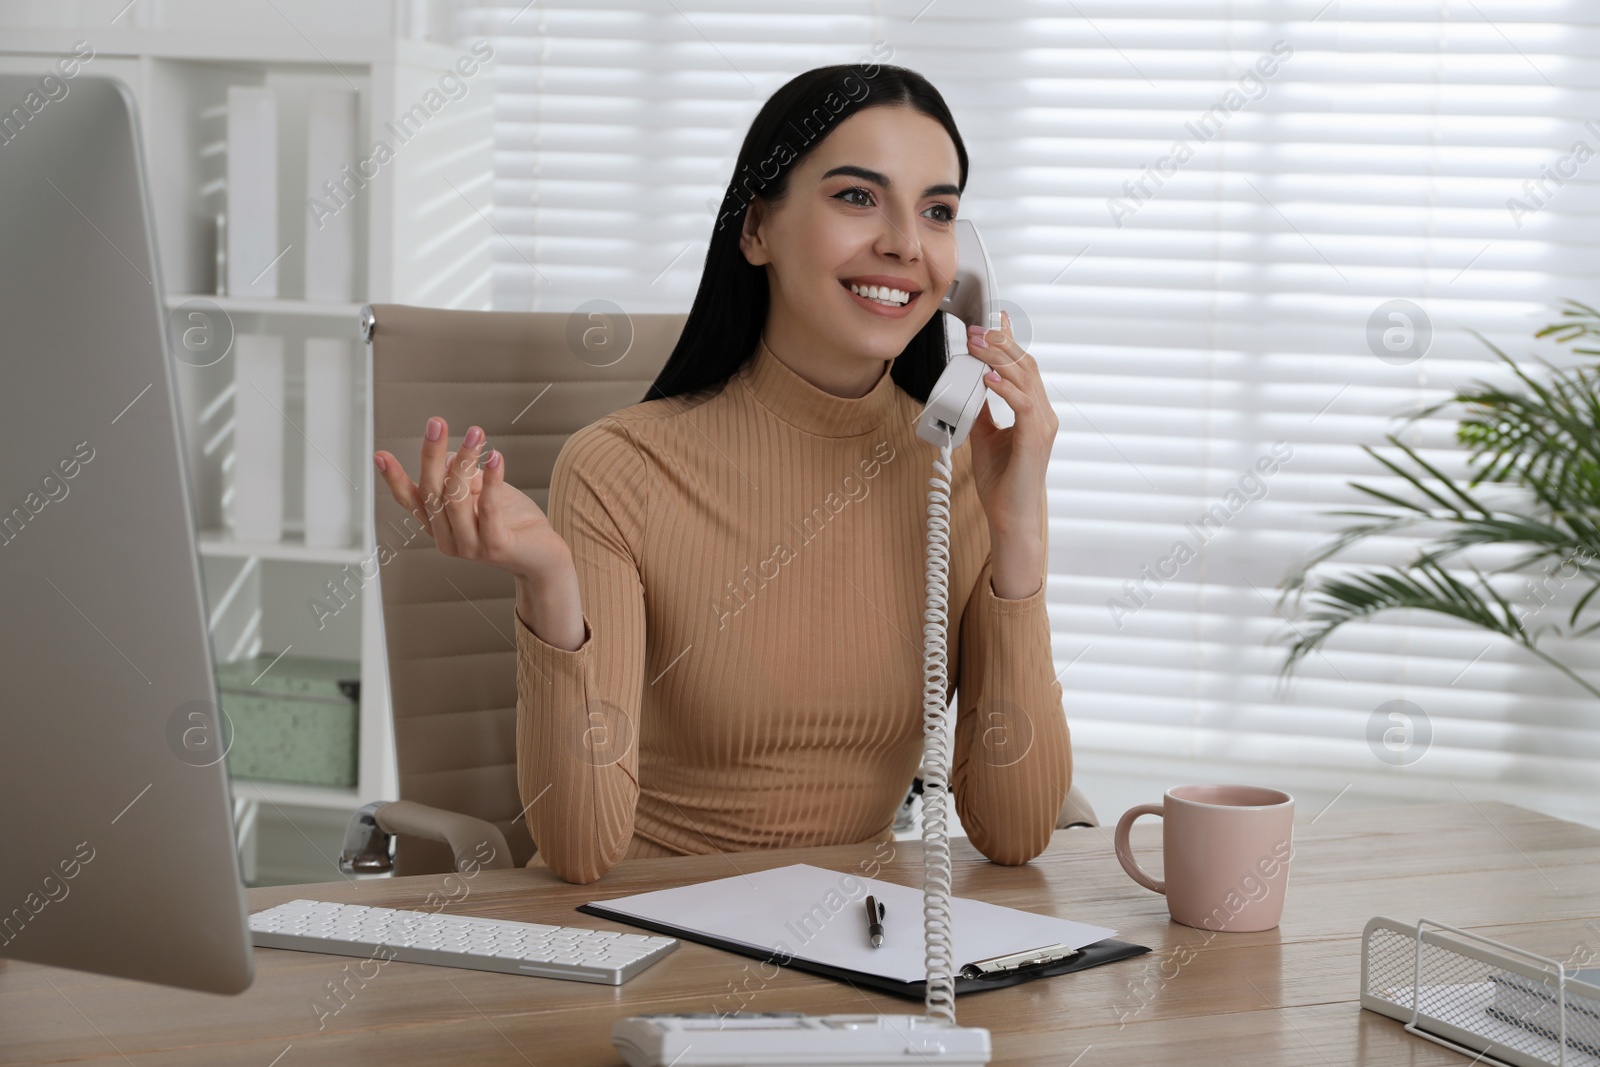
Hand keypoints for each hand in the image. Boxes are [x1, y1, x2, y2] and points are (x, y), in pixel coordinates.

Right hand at [374, 416, 572, 581]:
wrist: (544, 559)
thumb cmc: (513, 523)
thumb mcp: (483, 493)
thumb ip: (464, 479)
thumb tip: (451, 456)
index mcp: (439, 526)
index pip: (411, 500)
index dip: (394, 478)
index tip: (380, 454)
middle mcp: (447, 539)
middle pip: (432, 492)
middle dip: (431, 454)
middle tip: (436, 423)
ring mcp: (469, 547)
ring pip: (457, 498)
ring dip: (465, 461)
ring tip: (476, 433)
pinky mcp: (495, 548)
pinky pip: (489, 508)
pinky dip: (492, 480)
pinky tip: (495, 457)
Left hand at [965, 310, 1057, 539]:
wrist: (1009, 517)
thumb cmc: (1002, 483)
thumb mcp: (984, 436)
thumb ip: (980, 410)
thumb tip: (968, 386)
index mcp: (1033, 412)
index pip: (1023, 367)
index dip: (1010, 340)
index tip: (996, 318)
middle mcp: (1043, 415)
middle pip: (1025, 366)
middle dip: (1000, 342)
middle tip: (976, 328)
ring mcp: (1042, 426)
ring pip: (1025, 379)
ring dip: (999, 358)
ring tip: (978, 344)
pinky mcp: (1035, 439)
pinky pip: (1024, 405)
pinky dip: (1006, 388)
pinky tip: (989, 378)